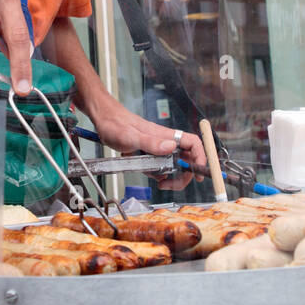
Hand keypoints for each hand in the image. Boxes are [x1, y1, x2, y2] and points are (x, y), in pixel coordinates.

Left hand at [86, 92, 204, 190]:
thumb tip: (171, 147)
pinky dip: (159, 175)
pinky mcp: (150, 154)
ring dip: (172, 177)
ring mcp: (158, 148)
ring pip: (175, 164)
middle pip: (187, 158)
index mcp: (165, 135)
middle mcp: (165, 141)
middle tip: (171, 184)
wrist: (103, 119)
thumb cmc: (116, 123)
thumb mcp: (131, 136)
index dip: (201, 157)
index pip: (193, 143)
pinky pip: (161, 167)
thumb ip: (151, 142)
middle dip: (185, 174)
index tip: (199, 172)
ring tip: (161, 183)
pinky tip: (150, 176)